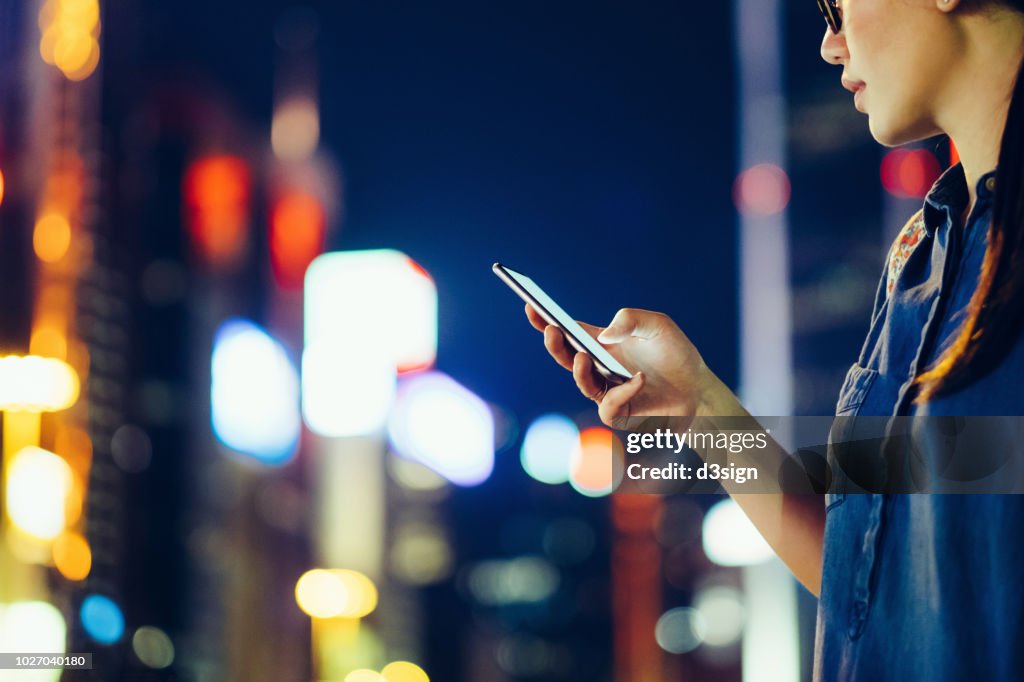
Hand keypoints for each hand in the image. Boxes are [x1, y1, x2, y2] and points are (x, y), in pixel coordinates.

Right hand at [525, 304, 715, 426]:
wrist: (699, 387)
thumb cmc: (675, 353)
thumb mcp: (658, 324)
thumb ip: (631, 319)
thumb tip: (604, 336)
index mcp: (601, 343)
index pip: (568, 332)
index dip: (545, 320)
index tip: (531, 305)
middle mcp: (599, 367)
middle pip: (565, 357)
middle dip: (554, 344)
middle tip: (551, 330)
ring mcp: (608, 390)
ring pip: (582, 383)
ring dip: (579, 370)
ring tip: (583, 355)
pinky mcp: (621, 413)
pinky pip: (610, 407)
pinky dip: (622, 393)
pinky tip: (639, 379)